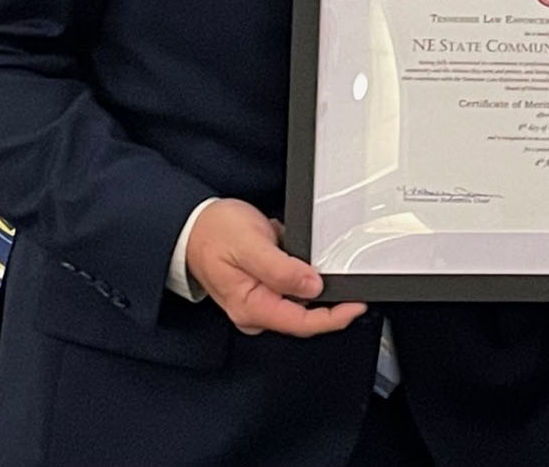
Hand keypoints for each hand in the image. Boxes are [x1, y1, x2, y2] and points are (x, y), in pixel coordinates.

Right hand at [185, 198, 366, 336]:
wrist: (192, 226)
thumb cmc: (214, 234)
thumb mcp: (250, 246)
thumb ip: (282, 270)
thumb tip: (313, 286)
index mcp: (252, 308)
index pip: (302, 323)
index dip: (333, 317)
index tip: (356, 305)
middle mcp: (255, 311)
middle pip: (304, 314)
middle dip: (319, 287)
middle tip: (318, 256)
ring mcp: (258, 301)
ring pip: (298, 295)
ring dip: (302, 268)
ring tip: (281, 241)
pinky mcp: (261, 289)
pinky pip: (289, 281)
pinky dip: (292, 262)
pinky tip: (278, 243)